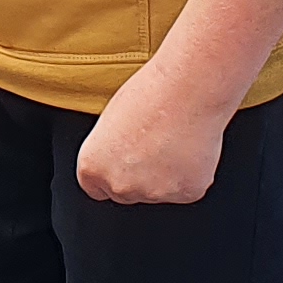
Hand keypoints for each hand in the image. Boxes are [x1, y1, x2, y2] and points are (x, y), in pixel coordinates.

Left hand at [74, 72, 226, 206]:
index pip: (97, 189)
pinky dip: (190, 173)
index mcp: (92, 168)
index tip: (125, 159)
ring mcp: (153, 193)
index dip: (114, 172)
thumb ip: (110, 152)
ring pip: (158, 191)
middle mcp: (119, 186)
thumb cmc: (149, 94)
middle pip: (127, 192)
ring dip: (166, 174)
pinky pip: (186, 188)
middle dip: (139, 175)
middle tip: (153, 143)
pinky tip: (190, 147)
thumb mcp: (110, 123)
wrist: (188, 89)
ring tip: (172, 139)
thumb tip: (120, 162)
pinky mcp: (185, 193)